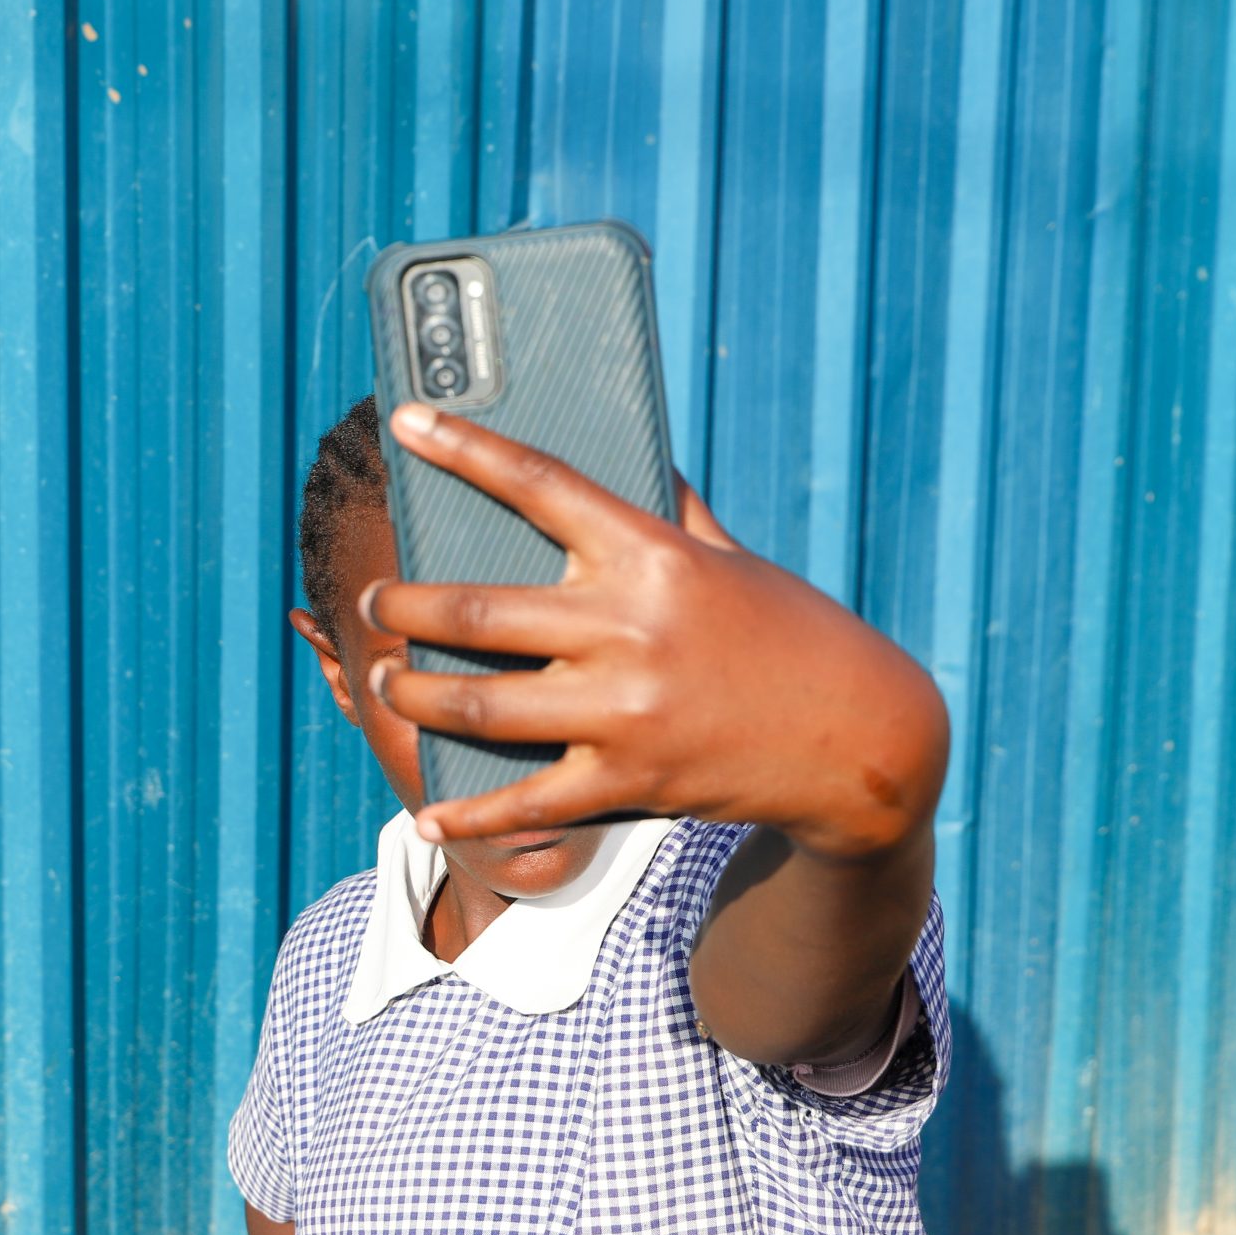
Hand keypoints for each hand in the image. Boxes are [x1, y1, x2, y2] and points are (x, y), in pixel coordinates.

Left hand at [364, 403, 947, 858]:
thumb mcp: (730, 559)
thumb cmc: (789, 633)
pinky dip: (470, 812)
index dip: (464, 448)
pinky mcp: (632, 782)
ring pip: (481, 704)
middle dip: (404, 606)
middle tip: (374, 602)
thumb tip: (638, 451)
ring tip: (385, 679)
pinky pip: (527, 802)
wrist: (862, 740)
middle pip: (476, 610)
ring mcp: (626, 711)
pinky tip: (428, 810)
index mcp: (651, 556)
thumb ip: (671, 511)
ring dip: (415, 693)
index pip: (540, 484)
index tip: (406, 423)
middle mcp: (629, 627)